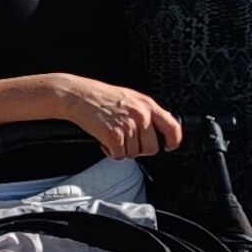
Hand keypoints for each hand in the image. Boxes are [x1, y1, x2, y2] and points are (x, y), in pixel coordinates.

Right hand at [43, 76, 183, 161]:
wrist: (79, 95)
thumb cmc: (102, 96)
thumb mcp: (131, 98)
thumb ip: (146, 112)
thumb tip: (158, 130)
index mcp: (148, 105)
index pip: (172, 127)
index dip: (173, 141)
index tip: (168, 146)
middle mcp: (141, 116)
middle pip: (152, 148)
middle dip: (139, 149)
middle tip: (127, 142)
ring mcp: (128, 126)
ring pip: (133, 154)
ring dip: (122, 150)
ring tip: (113, 136)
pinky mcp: (114, 136)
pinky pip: (119, 155)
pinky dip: (110, 152)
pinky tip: (105, 141)